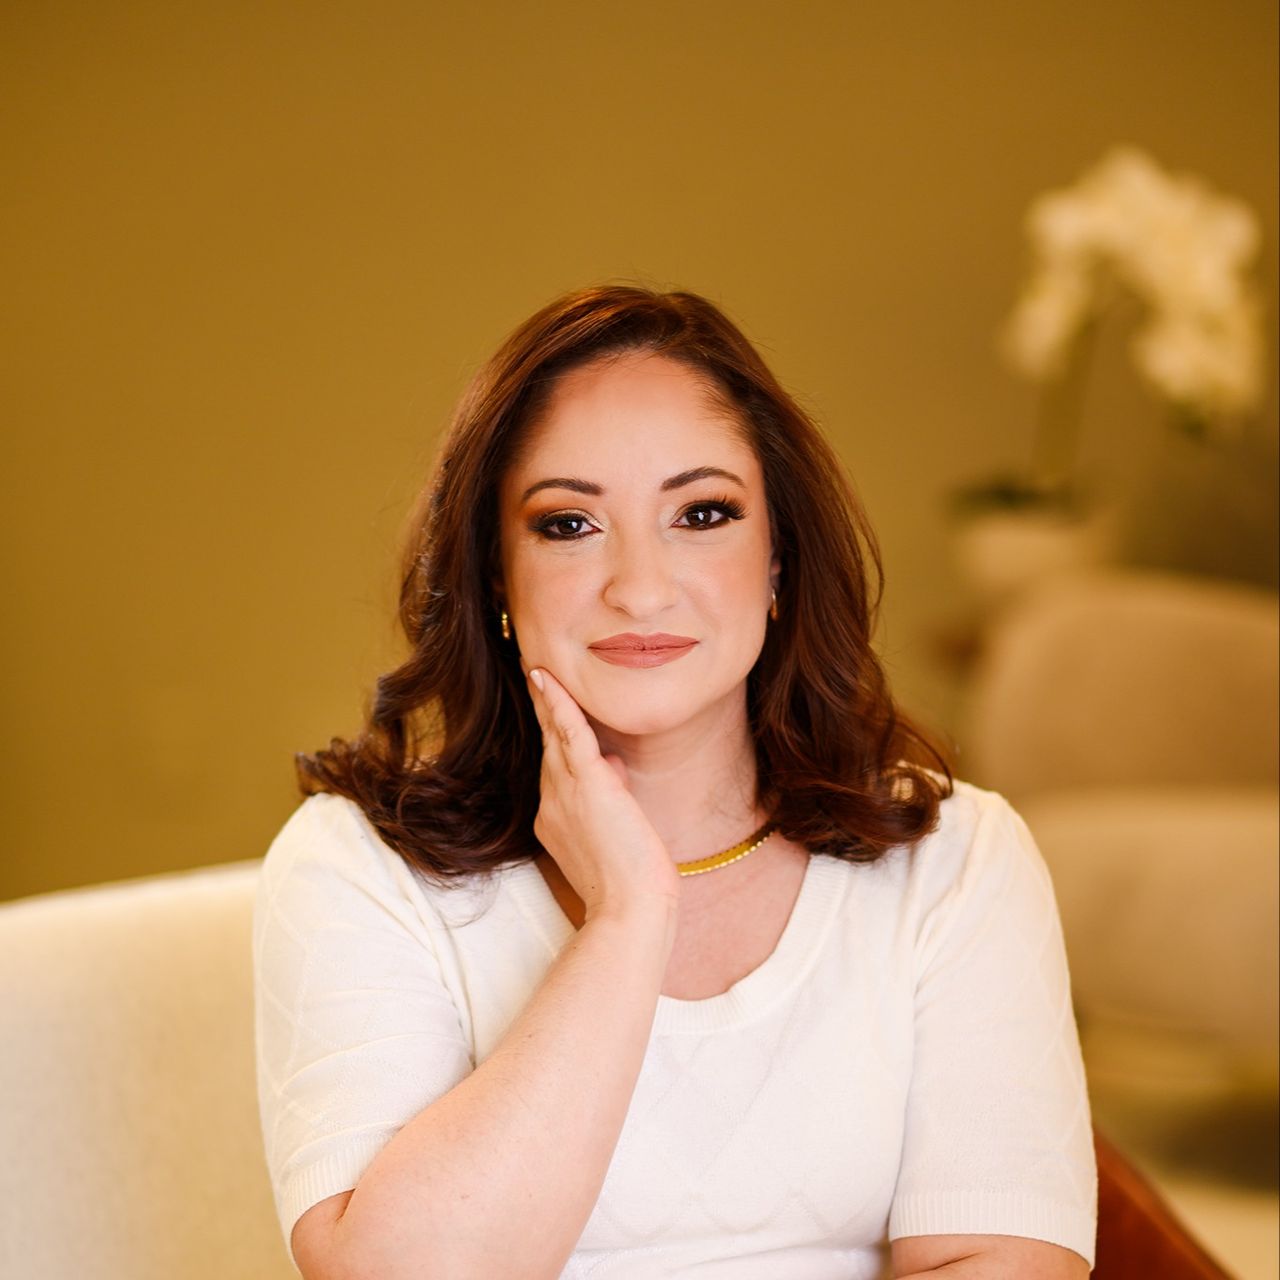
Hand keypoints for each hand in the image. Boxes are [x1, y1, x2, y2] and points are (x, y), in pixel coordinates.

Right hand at [525, 667, 681, 925]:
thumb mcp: (615, 833)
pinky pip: (569, 732)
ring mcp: (564, 793)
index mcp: (554, 819)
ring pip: (553, 734)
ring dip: (545, 699)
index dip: (555, 741)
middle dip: (542, 712)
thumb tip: (614, 766)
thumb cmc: (630, 884)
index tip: (550, 714)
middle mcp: (551, 802)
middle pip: (547, 746)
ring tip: (536, 670)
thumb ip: (608, 798)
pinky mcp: (588, 783)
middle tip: (533, 677)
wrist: (630, 908)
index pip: (556, 770)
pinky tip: (546, 678)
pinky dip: (558, 703)